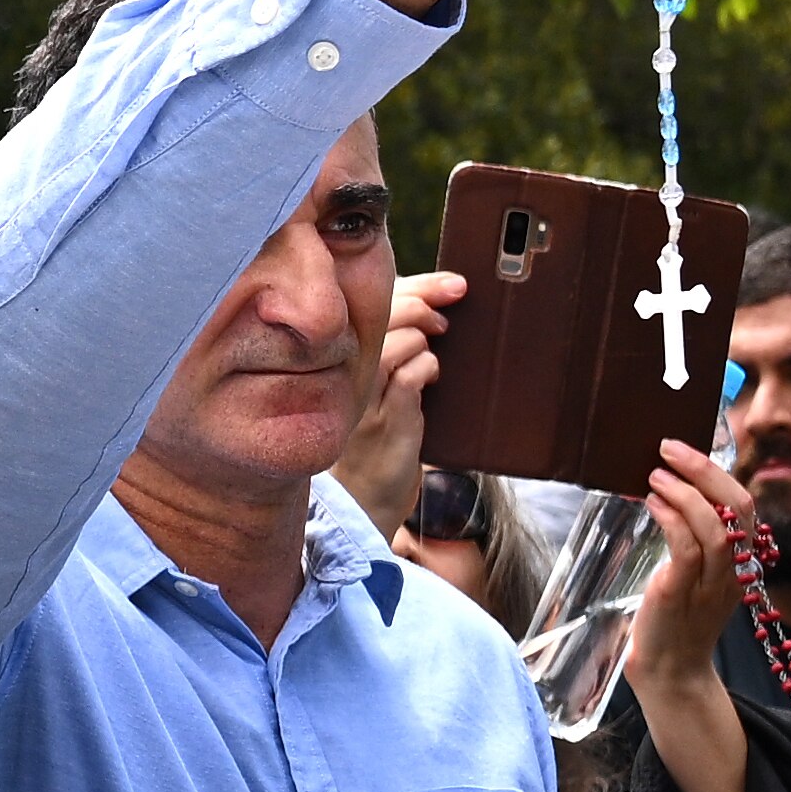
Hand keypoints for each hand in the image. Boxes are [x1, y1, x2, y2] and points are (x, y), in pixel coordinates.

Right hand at [334, 267, 463, 533]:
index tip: (450, 283)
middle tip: (453, 299)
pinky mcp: (386, 424)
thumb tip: (431, 312)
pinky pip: (410, 375)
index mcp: (337, 362)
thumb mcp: (371, 393)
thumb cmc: (371, 448)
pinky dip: (427, 366)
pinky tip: (432, 376)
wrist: (359, 508)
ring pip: (395, 339)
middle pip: (382, 313)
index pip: (369, 305)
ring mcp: (363, 400)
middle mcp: (343, 376)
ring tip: (439, 341)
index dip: (415, 286)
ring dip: (425, 333)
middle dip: (425, 297)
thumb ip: (390, 355)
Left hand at [628, 440, 762, 791]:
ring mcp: (710, 584)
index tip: (686, 452)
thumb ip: (693, 537)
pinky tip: (651, 504)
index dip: (719, 472)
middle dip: (705, 470)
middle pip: (738, 506)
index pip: (746, 506)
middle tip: (670, 448)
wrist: (669, 672)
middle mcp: (733, 571)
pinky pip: (686, 548)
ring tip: (655, 475)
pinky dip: (670, 518)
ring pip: (713, 525)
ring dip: (683, 492)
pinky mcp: (681, 594)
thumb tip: (670, 488)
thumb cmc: (674, 619)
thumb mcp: (694, 574)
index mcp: (739, 561)